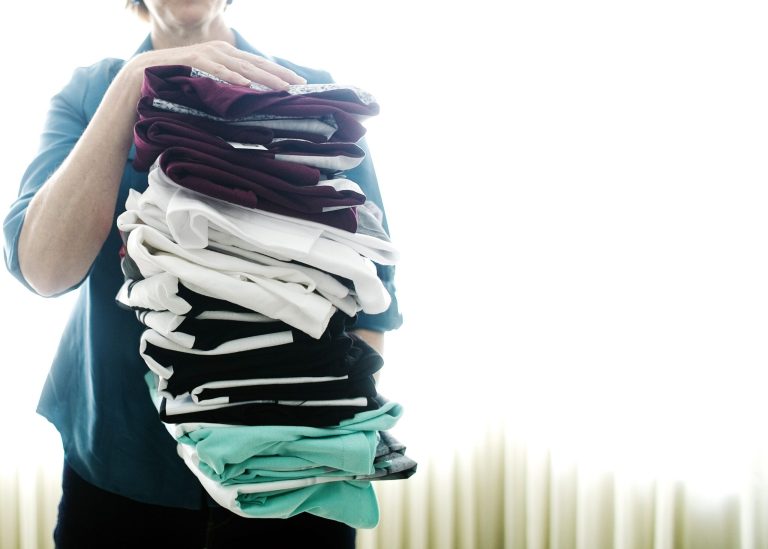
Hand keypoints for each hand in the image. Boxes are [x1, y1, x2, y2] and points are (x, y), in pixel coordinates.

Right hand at [128, 40, 305, 89]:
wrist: (142, 77)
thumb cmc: (179, 84)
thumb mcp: (209, 84)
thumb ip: (228, 88)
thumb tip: (253, 101)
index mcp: (225, 56)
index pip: (258, 65)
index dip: (279, 73)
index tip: (300, 84)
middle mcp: (219, 51)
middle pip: (255, 64)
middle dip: (278, 75)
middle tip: (299, 86)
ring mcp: (206, 54)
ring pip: (240, 67)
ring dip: (262, 78)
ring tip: (281, 88)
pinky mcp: (191, 61)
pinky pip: (215, 70)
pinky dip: (230, 77)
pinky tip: (245, 85)